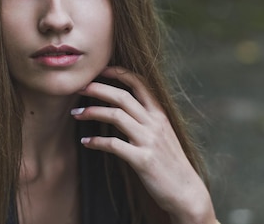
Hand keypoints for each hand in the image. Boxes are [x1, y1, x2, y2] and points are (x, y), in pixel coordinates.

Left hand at [71, 66, 215, 223]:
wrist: (186, 192)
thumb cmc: (170, 163)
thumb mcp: (163, 134)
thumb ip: (146, 119)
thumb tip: (123, 108)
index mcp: (160, 114)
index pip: (139, 83)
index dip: (119, 73)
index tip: (100, 71)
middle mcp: (155, 124)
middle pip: (123, 96)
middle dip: (98, 88)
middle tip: (79, 88)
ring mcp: (149, 141)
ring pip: (116, 116)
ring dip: (92, 112)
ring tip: (76, 114)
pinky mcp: (143, 160)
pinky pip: (114, 145)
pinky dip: (97, 141)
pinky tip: (86, 142)